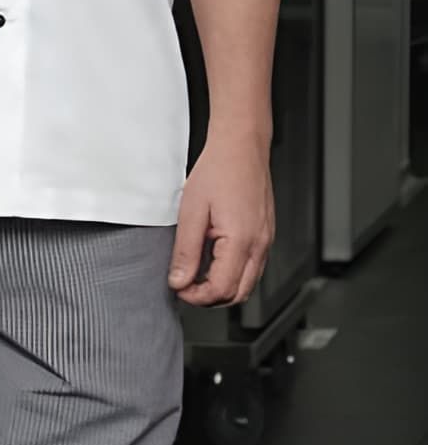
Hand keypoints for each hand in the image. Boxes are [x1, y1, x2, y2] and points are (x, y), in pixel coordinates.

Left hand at [169, 128, 275, 306]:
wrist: (241, 147)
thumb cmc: (218, 170)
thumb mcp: (191, 211)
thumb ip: (185, 250)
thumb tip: (179, 280)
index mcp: (241, 241)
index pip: (222, 289)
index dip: (197, 296)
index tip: (178, 288)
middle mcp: (260, 245)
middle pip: (238, 294)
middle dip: (210, 297)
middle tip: (185, 285)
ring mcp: (266, 241)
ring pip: (248, 284)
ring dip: (222, 287)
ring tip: (195, 273)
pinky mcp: (265, 234)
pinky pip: (252, 267)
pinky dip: (233, 273)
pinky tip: (212, 260)